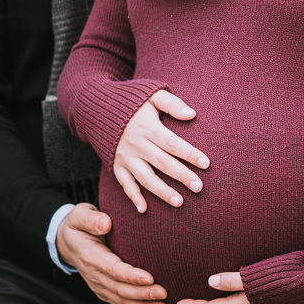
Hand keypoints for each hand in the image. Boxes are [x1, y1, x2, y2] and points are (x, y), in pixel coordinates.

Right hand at [56, 203, 168, 303]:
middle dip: (142, 294)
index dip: (130, 276)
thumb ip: (90, 218)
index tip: (149, 278)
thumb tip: (106, 224)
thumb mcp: (79, 215)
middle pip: (119, 289)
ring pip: (121, 301)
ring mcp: (99, 285)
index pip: (112, 269)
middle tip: (163, 294)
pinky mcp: (104, 291)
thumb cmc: (78, 225)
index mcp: (90, 256)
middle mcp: (94, 275)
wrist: (67, 242)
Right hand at [112, 90, 207, 212]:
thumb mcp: (151, 94)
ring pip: (145, 177)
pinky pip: (124, 183)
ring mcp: (125, 156)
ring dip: (161, 191)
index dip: (189, 153)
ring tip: (179, 202)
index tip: (206, 163)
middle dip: (181, 176)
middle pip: (161, 162)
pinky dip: (133, 196)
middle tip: (199, 188)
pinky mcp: (116, 164)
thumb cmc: (131, 100)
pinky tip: (144, 210)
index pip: (171, 143)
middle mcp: (136, 144)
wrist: (97, 106)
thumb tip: (192, 114)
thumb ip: (171, 103)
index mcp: (146, 127)